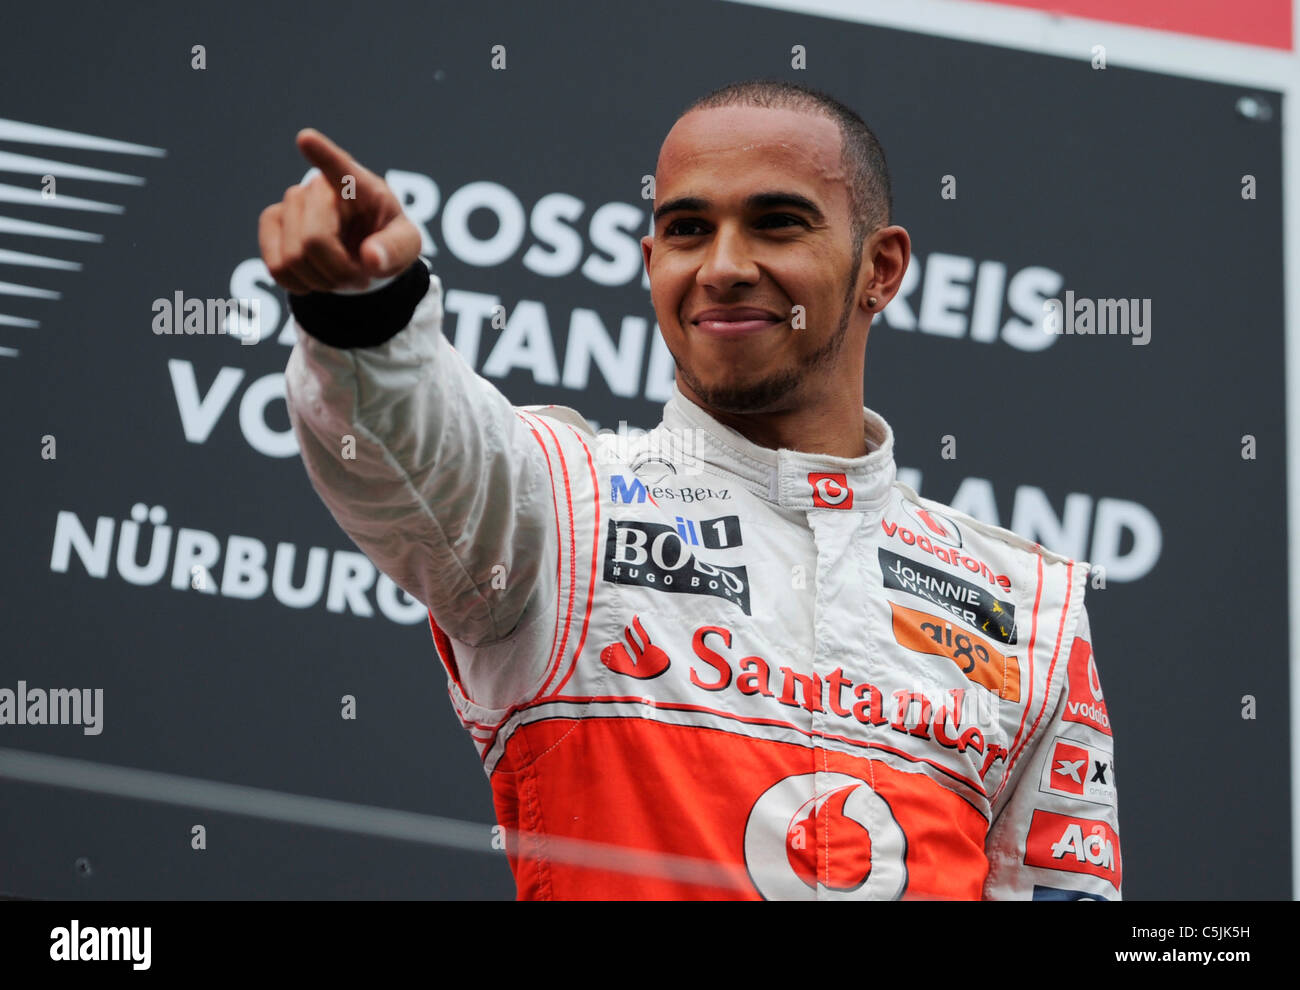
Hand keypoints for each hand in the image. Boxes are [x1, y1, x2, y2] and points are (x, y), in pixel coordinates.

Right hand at [258, 128, 421, 293]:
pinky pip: (276, 267)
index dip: (321, 154)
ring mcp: (290, 201)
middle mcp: (319, 186)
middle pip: (314, 241)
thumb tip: (371, 259)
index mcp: (359, 185)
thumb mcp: (407, 246)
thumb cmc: (387, 240)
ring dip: (322, 281)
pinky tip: (316, 276)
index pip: (340, 168)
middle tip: (359, 278)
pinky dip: (299, 284)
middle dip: (338, 272)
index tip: (306, 139)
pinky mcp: (271, 221)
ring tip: (340, 274)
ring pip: (293, 258)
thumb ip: (395, 250)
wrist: (363, 253)